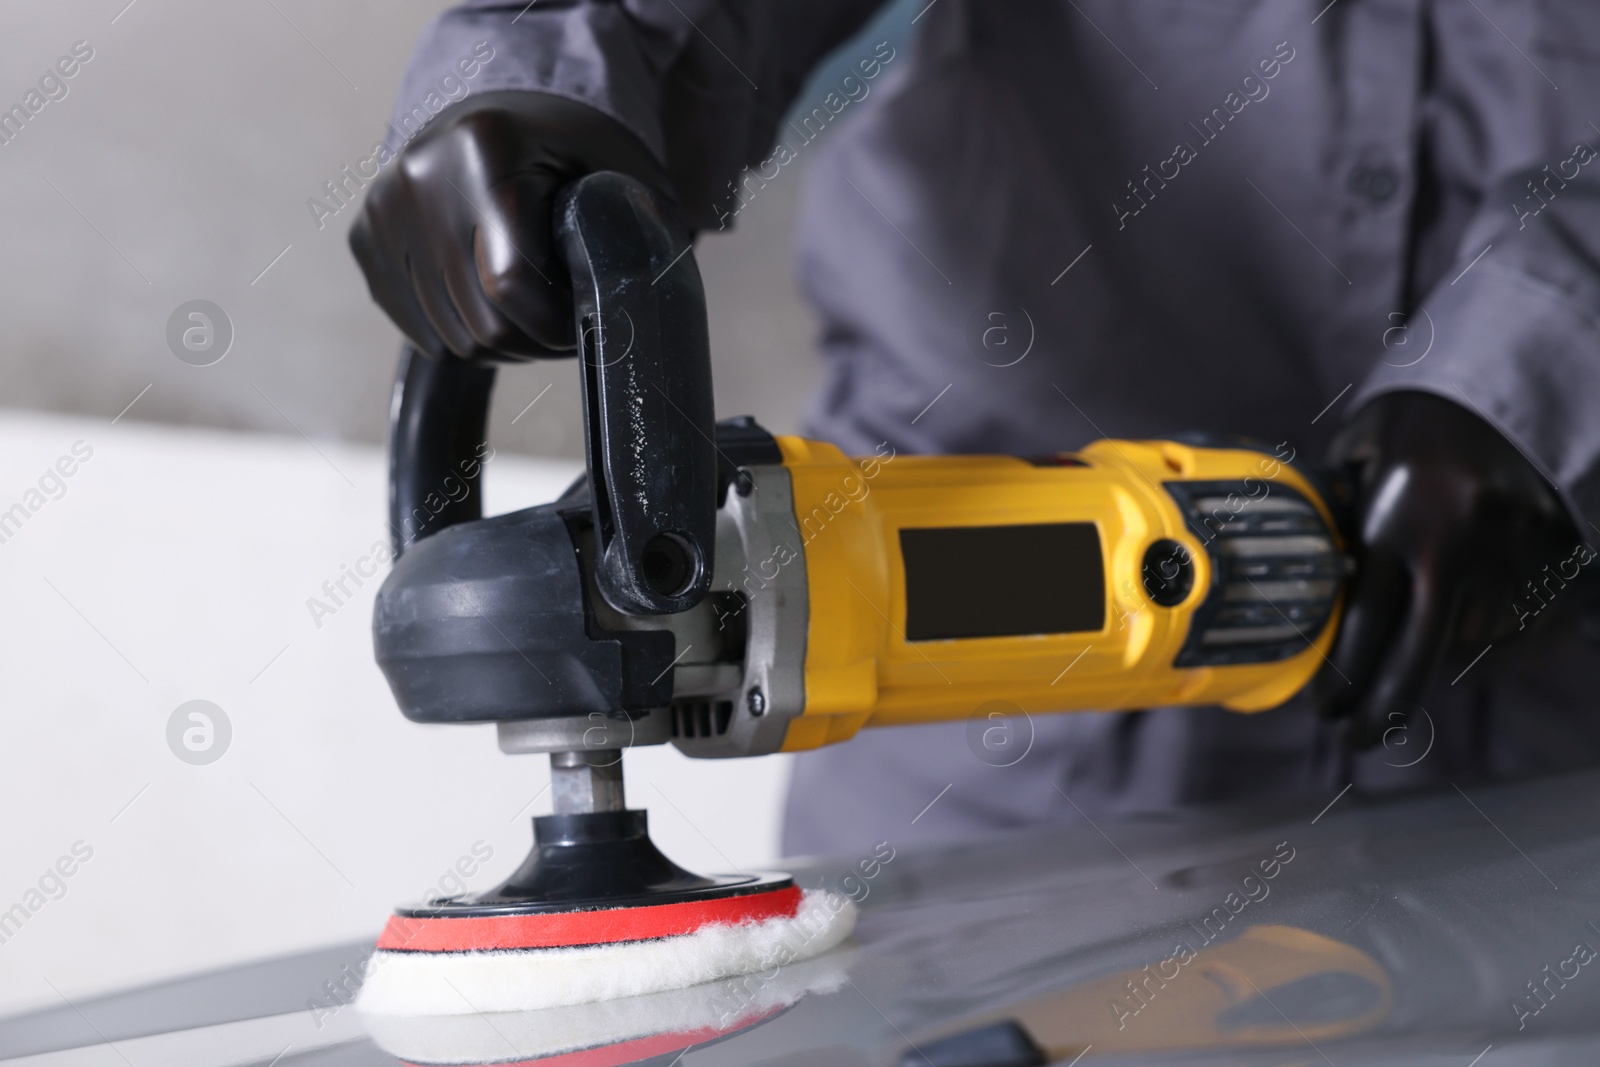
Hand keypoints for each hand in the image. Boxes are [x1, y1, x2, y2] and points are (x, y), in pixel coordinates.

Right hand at [349, 91, 673, 360]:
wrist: (510, 116)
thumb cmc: (580, 154)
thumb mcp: (625, 182)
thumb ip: (636, 239)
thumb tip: (631, 318)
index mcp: (483, 145)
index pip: (510, 285)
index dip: (559, 325)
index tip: (589, 316)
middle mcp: (417, 173)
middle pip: (479, 325)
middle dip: (536, 342)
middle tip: (567, 320)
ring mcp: (381, 209)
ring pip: (451, 342)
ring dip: (504, 345)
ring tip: (535, 307)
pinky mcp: (364, 241)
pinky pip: (421, 333)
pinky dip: (465, 336)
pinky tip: (494, 301)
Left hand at [1316, 390, 1577, 746]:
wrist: (1505, 393)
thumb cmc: (1413, 428)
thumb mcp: (1358, 459)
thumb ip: (1334, 520)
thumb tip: (1303, 588)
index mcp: (1396, 517)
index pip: (1363, 622)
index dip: (1342, 679)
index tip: (1324, 710)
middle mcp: (1455, 543)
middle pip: (1418, 655)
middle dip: (1384, 708)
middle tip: (1358, 738)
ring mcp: (1510, 557)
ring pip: (1466, 648)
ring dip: (1431, 669)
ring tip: (1401, 670)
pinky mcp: (1551, 563)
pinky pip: (1512, 633)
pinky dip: (1481, 648)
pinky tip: (1454, 643)